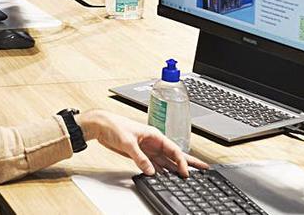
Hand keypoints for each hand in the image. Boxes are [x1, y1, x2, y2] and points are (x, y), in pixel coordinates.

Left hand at [79, 109, 208, 177]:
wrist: (100, 125)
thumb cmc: (114, 125)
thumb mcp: (128, 142)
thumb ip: (140, 157)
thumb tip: (151, 171)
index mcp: (155, 135)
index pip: (174, 149)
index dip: (182, 161)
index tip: (186, 172)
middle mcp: (154, 142)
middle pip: (174, 155)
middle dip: (188, 162)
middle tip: (203, 169)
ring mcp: (148, 149)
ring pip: (165, 161)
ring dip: (174, 170)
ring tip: (186, 178)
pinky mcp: (140, 154)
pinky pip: (154, 165)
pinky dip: (160, 171)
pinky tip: (166, 177)